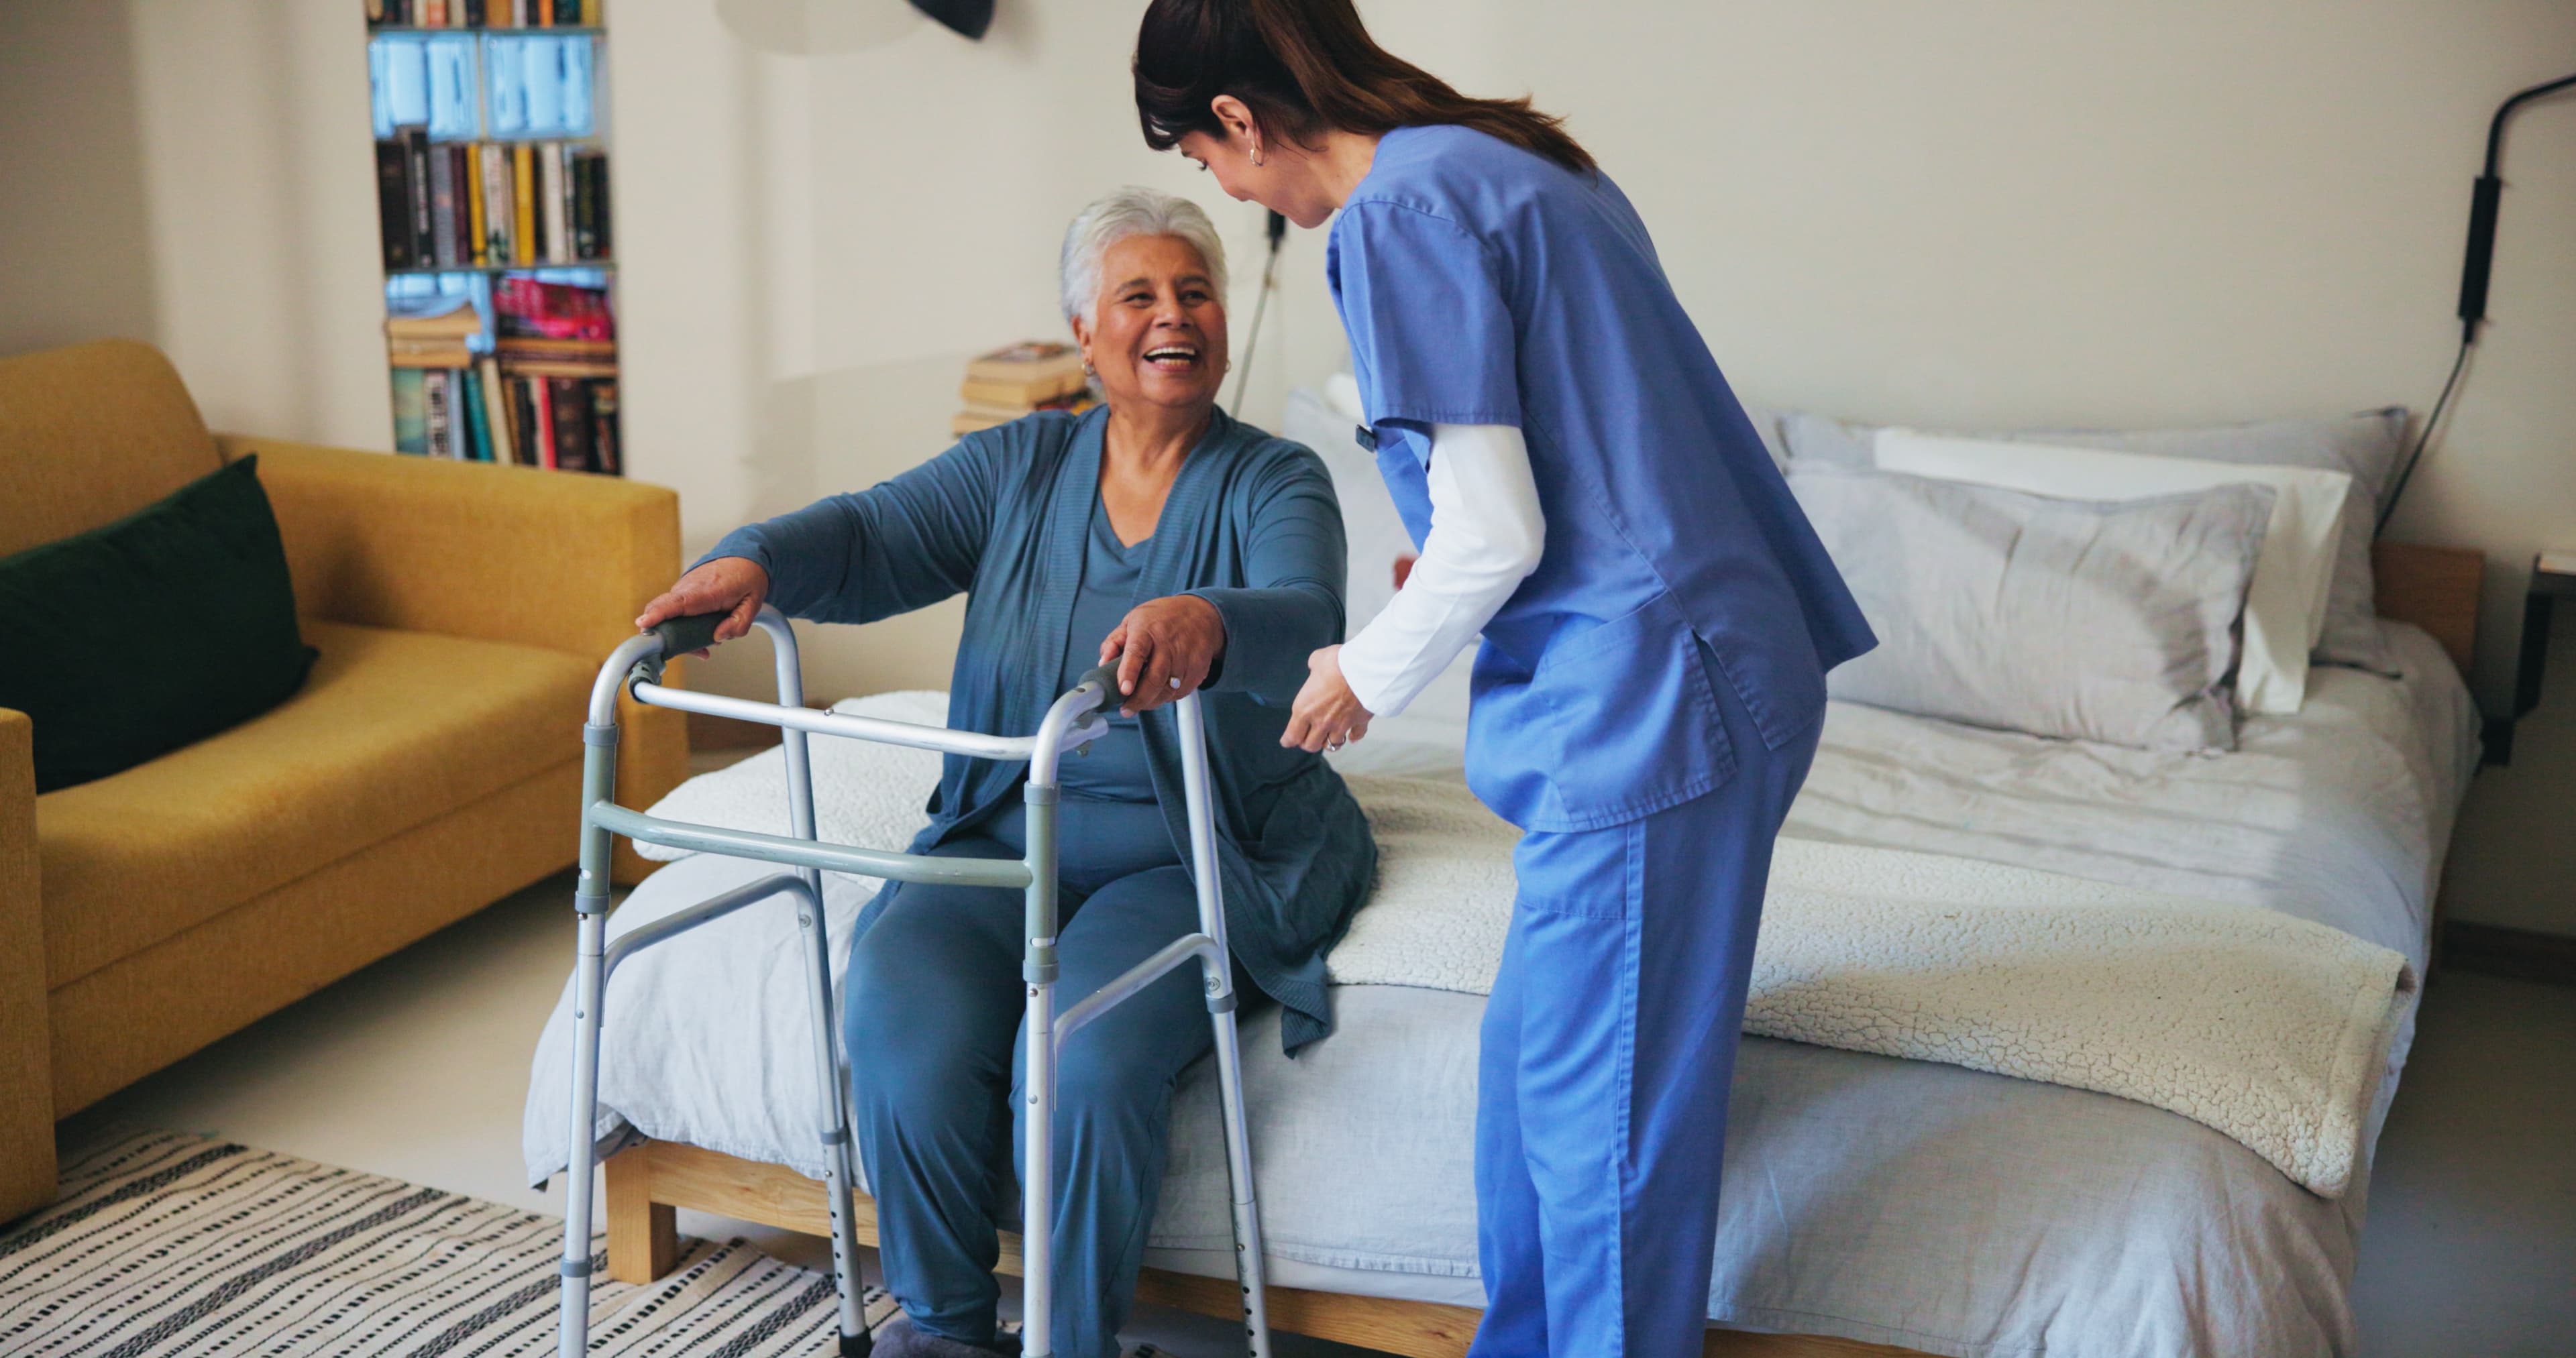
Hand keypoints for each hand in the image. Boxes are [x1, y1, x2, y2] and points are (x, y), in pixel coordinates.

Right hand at [635, 557, 770, 656]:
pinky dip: (680, 626)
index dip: (658, 614)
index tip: (644, 623)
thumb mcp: (753, 603)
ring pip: (666, 614)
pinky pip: (672, 611)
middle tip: (678, 651)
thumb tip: (718, 637)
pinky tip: (700, 636)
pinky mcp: (681, 592)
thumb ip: (739, 623)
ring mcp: (682, 589)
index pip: (677, 602)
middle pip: (661, 609)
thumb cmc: (747, 578)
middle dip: (661, 633)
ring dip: (677, 634)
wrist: (743, 558)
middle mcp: (688, 588)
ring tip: (702, 648)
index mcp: (706, 591)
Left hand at [1100, 595, 1226, 715]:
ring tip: (1142, 701)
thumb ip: (1114, 642)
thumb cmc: (1161, 618)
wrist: (1200, 612)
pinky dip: (1168, 697)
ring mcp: (1186, 656)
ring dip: (1152, 701)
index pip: (1137, 652)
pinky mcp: (1199, 668)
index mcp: (1147, 628)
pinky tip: (1160, 691)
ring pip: (1168, 690)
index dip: (1129, 672)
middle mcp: (1168, 642)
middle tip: (1127, 709)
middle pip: (1155, 678)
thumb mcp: (1133, 620)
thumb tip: (1103, 664)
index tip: (1123, 690)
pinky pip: (1181, 692)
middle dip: (1139, 699)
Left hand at [1282, 645, 1372, 752]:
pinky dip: (1354, 737)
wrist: (1366, 668)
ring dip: (1329, 741)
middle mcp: (1322, 721)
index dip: (1288, 740)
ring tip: (1328, 737)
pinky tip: (1352, 735)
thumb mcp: (1317, 659)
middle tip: (1307, 737)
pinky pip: (1356, 735)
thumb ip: (1313, 666)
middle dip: (1307, 743)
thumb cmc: (1338, 664)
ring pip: (1332, 744)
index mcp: (1305, 709)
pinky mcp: (1359, 722)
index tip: (1287, 741)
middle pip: (1311, 745)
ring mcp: (1341, 724)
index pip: (1292, 736)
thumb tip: (1316, 665)